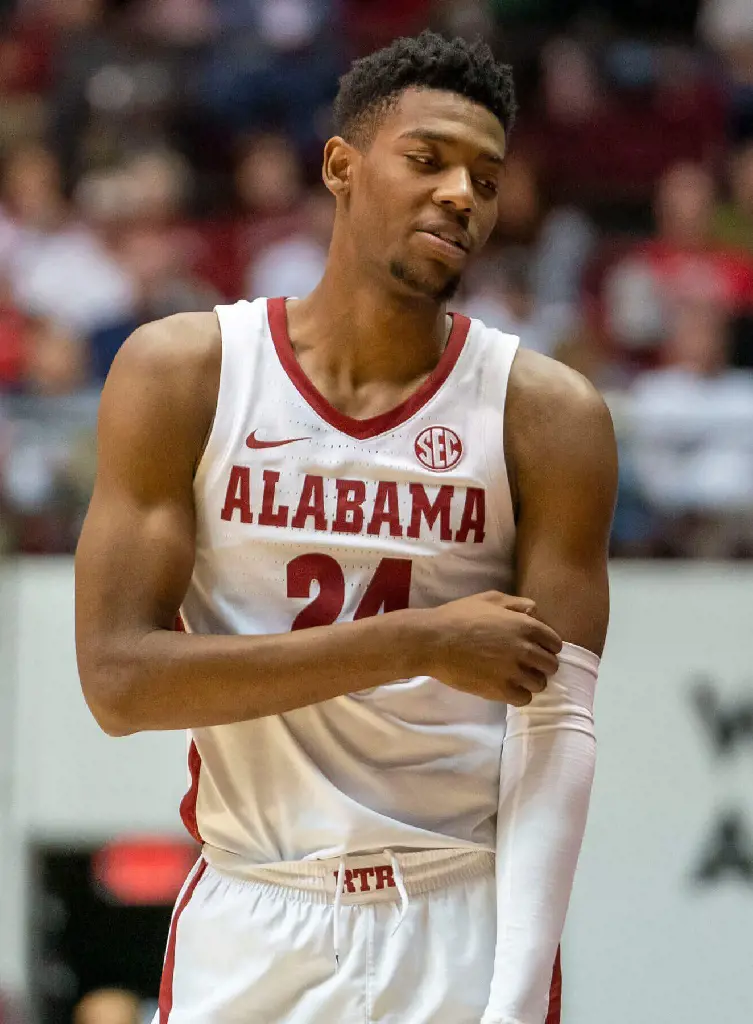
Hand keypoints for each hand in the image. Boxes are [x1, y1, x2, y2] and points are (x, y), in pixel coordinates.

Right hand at [420, 591, 561, 705]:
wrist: (432, 641)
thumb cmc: (458, 616)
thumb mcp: (489, 598)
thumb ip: (517, 604)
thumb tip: (536, 613)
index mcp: (525, 625)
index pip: (555, 643)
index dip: (547, 646)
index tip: (538, 649)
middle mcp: (525, 649)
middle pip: (551, 665)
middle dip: (541, 665)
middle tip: (527, 665)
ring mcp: (514, 672)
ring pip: (540, 684)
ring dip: (531, 681)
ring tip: (516, 677)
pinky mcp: (501, 691)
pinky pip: (524, 699)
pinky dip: (519, 695)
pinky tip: (507, 687)